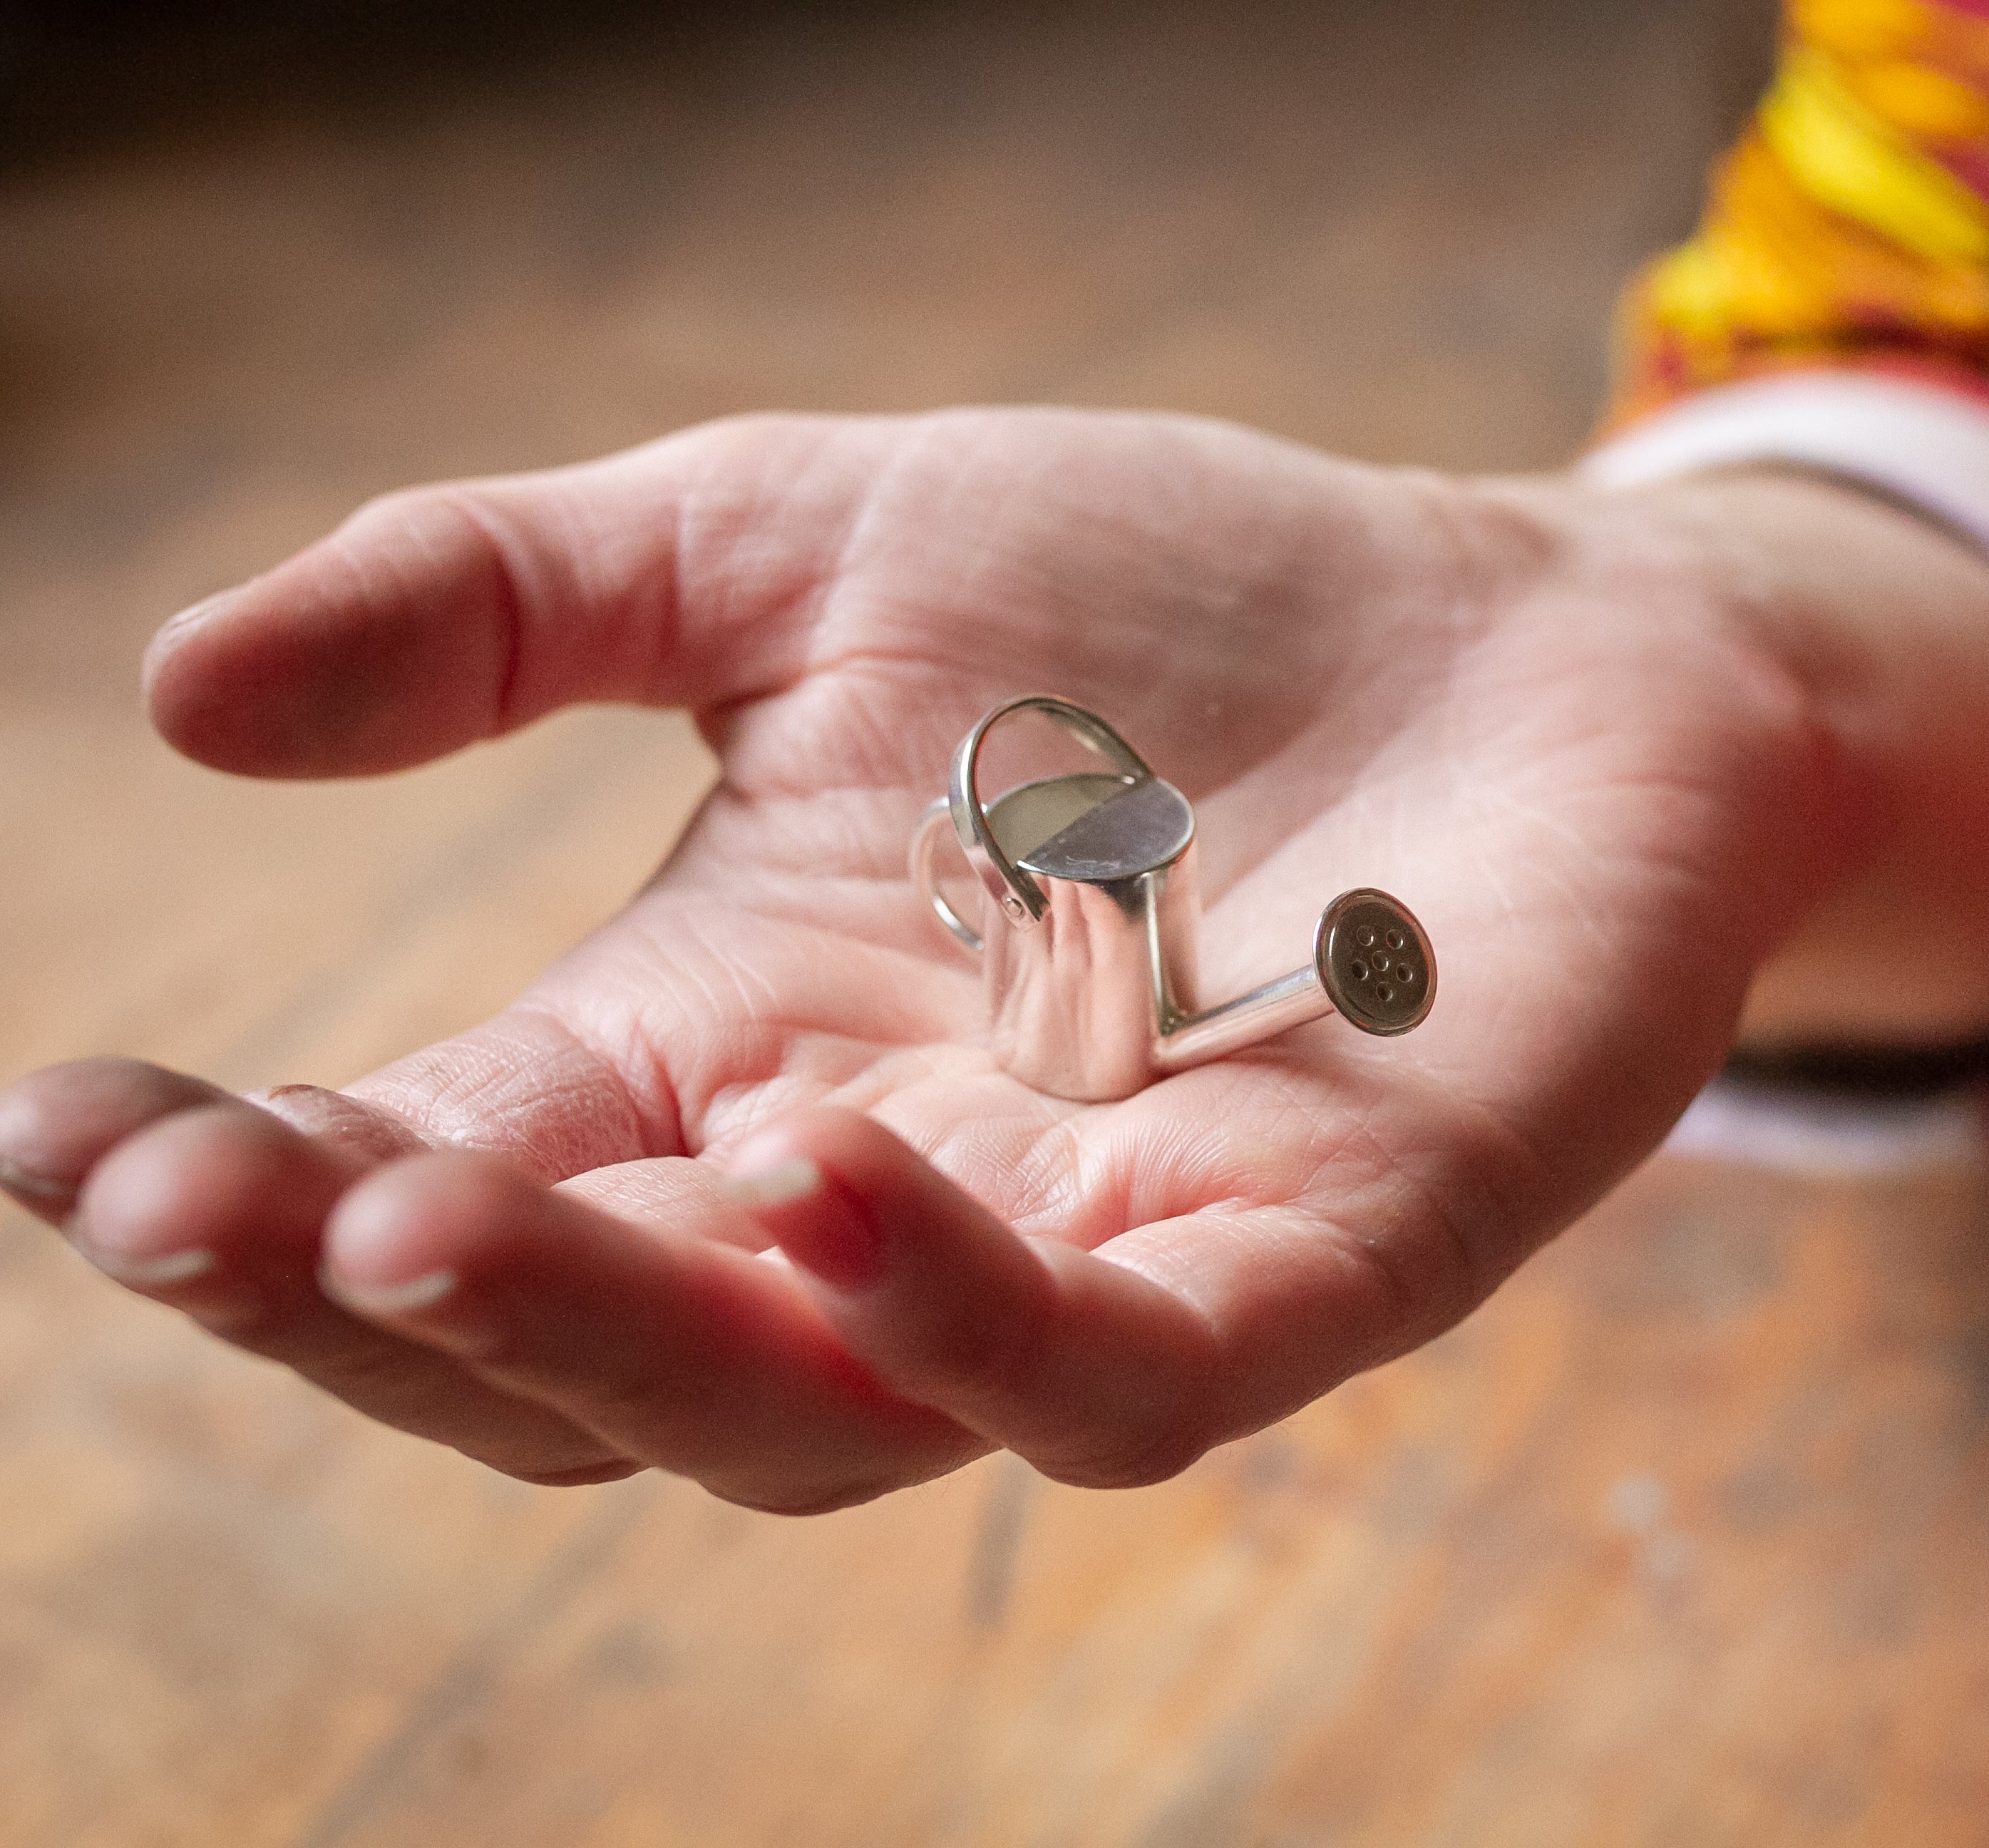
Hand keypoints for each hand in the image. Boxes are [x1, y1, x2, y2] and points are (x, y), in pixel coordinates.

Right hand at [0, 407, 1988, 1511]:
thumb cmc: (1178, 599)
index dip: (249, 1190)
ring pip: (815, 1417)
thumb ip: (517, 605)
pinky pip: (1119, 1381)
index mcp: (735, 1056)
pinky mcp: (1322, 1266)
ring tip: (432, 1203)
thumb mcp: (801, 546)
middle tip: (209, 1196)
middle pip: (593, 1364)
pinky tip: (820, 1172)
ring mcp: (1107, 1262)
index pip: (449, 1183)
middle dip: (382, 1304)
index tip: (65, 1120)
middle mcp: (891, 1207)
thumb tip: (191, 691)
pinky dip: (957, 1322)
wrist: (1524, 620)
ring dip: (615, 1333)